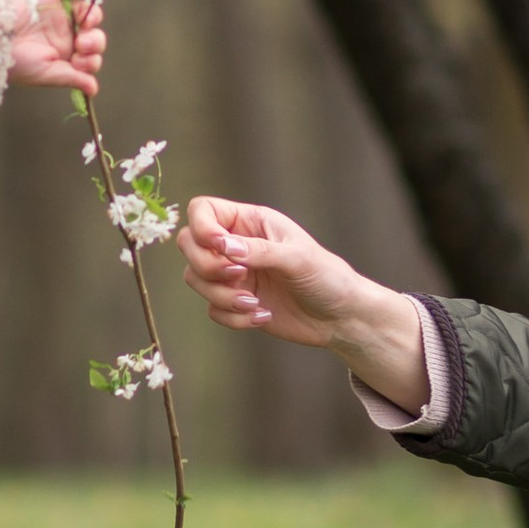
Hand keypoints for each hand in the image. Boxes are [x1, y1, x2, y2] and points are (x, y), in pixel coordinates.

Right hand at [7, 0, 104, 93]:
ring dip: (93, 18)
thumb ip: (72, 79)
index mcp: (64, 58)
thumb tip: (93, 90)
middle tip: (82, 44)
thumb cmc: (17, 62)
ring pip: (88, 14)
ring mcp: (60, 16)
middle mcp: (64, 37)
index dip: (91, 61)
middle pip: (94, 37)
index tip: (79, 62)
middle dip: (95, 42)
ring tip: (85, 22)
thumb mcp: (46, 74)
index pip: (90, 59)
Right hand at [179, 195, 430, 411]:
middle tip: (240, 277)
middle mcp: (237, 245)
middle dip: (207, 266)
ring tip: (255, 304)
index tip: (221, 247)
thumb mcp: (297, 257)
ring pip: (195, 279)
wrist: (340, 317)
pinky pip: (212, 309)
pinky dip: (233, 317)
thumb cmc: (326, 277)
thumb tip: (222, 246)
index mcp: (251, 222)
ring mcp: (234, 275)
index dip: (201, 227)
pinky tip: (263, 316)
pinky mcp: (235, 302)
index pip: (203, 210)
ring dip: (220, 296)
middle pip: (189, 245)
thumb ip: (259, 250)